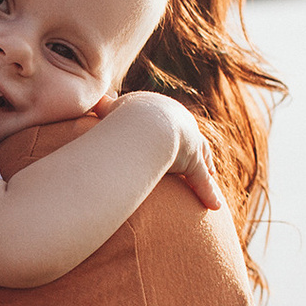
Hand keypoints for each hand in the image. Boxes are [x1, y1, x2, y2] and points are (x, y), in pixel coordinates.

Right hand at [111, 91, 223, 211]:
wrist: (141, 126)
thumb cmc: (121, 118)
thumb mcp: (108, 110)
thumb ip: (101, 107)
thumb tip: (91, 100)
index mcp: (161, 109)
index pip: (171, 120)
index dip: (175, 131)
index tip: (178, 139)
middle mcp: (179, 121)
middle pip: (192, 136)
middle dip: (196, 146)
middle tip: (201, 158)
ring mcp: (189, 141)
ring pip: (202, 156)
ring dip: (206, 167)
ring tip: (210, 175)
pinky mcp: (193, 161)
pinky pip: (201, 180)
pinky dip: (208, 192)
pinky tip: (214, 205)